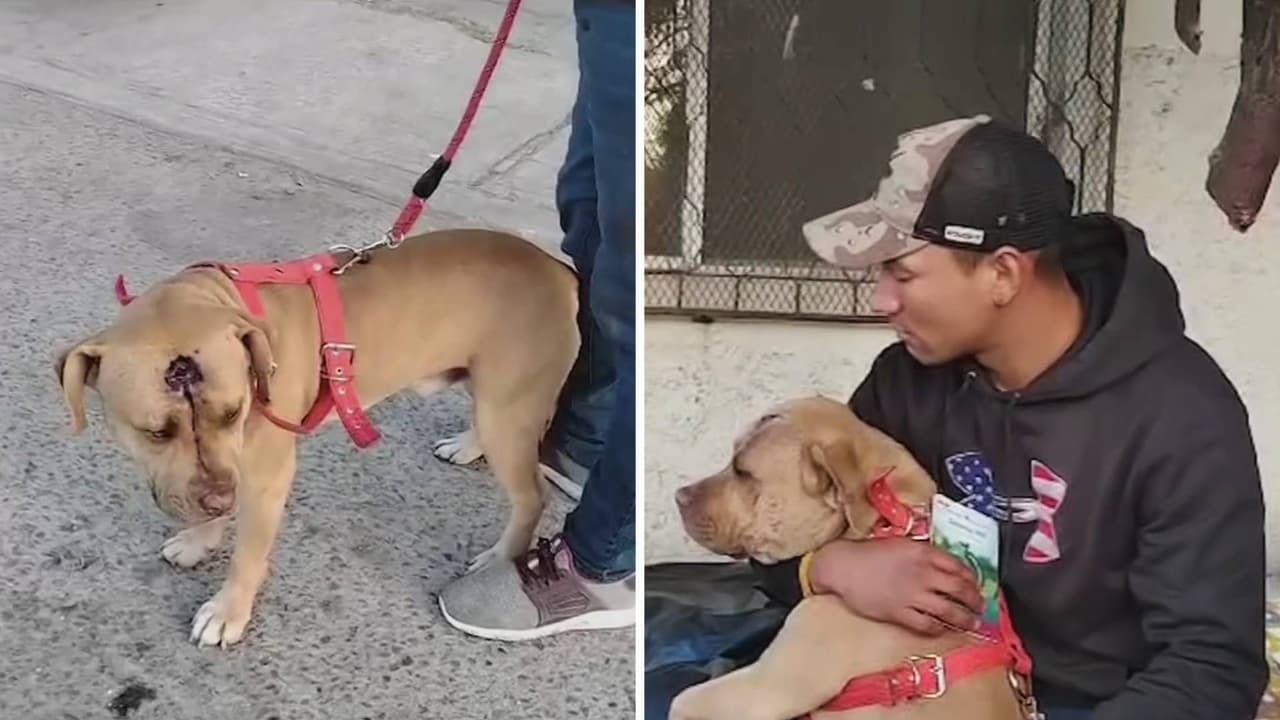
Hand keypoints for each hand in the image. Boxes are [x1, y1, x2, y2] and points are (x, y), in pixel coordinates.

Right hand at [809, 538, 982, 635]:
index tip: (976, 585)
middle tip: (979, 606)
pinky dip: (939, 629)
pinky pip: (926, 624)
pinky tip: (943, 629)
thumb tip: (944, 567)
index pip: (960, 567)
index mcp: (924, 553)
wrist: (843, 566)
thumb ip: (924, 554)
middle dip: (975, 600)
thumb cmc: (869, 553)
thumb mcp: (901, 545)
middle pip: (960, 590)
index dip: (973, 579)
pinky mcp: (899, 612)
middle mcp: (922, 574)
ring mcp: (912, 595)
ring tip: (971, 623)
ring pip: (948, 611)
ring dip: (964, 619)